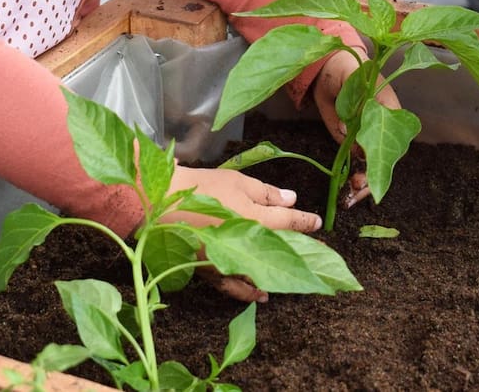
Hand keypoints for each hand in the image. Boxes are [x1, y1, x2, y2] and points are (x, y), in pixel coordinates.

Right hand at [158, 165, 321, 302]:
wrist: (160, 204)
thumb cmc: (200, 188)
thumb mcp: (237, 182)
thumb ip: (266, 193)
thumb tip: (291, 199)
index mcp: (256, 220)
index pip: (289, 222)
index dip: (305, 222)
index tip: (318, 223)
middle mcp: (247, 247)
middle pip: (282, 251)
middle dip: (302, 252)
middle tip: (318, 255)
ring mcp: (229, 264)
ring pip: (263, 276)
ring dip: (281, 277)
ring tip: (295, 279)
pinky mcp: (210, 273)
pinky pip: (235, 289)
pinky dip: (250, 294)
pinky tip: (261, 296)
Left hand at [312, 47, 401, 207]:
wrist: (329, 69)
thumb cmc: (345, 67)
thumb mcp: (349, 74)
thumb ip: (352, 96)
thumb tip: (347, 127)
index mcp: (390, 108)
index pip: (394, 136)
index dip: (383, 155)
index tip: (367, 167)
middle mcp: (383, 127)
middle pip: (386, 158)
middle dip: (373, 178)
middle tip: (356, 189)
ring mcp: (369, 137)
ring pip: (373, 167)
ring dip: (363, 185)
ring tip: (349, 197)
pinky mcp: (353, 142)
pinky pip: (358, 166)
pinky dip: (352, 182)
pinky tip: (346, 194)